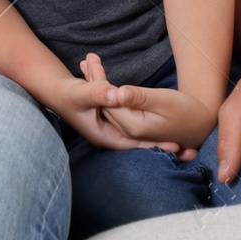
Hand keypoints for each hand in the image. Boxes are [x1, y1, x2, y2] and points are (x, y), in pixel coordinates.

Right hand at [43, 67, 171, 152]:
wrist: (55, 90)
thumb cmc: (67, 94)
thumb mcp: (83, 93)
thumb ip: (100, 93)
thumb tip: (118, 93)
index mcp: (103, 135)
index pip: (134, 144)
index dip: (155, 145)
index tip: (176, 147)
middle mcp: (109, 135)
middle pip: (139, 142)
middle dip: (159, 142)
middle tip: (186, 149)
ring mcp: (111, 128)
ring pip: (139, 133)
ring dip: (154, 134)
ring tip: (180, 144)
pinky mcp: (114, 119)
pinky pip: (135, 123)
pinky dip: (148, 125)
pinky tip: (161, 125)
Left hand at [81, 55, 199, 158]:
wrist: (200, 123)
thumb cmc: (185, 109)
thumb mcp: (164, 100)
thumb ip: (139, 97)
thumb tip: (116, 92)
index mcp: (134, 126)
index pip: (108, 102)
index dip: (98, 81)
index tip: (89, 62)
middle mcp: (129, 132)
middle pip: (106, 105)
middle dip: (95, 82)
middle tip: (85, 60)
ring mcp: (131, 132)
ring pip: (109, 106)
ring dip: (99, 86)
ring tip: (88, 66)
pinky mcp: (135, 127)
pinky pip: (117, 108)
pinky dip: (109, 93)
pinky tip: (104, 81)